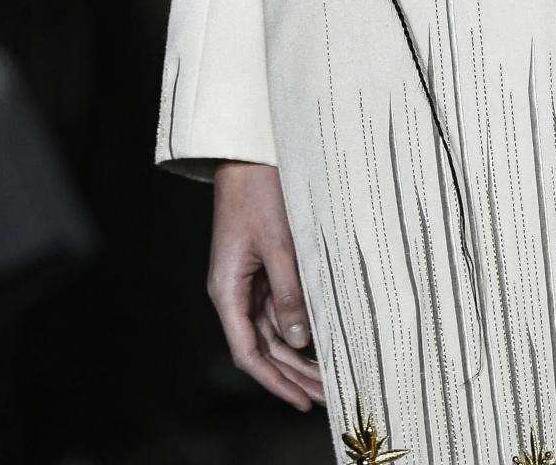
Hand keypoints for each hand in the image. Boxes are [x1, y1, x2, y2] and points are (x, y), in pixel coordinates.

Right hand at [207, 159, 324, 410]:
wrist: (250, 154)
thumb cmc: (258, 192)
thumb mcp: (279, 244)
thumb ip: (288, 293)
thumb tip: (298, 339)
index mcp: (227, 290)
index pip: (248, 353)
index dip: (274, 382)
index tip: (301, 401)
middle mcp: (234, 291)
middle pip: (262, 347)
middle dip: (292, 374)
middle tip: (326, 396)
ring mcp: (247, 280)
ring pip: (272, 330)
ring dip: (298, 354)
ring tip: (328, 376)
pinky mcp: (261, 267)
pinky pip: (278, 307)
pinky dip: (297, 325)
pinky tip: (319, 338)